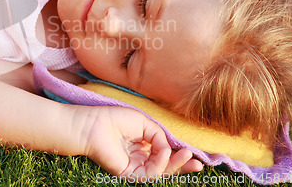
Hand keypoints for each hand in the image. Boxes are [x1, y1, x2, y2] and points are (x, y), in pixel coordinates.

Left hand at [80, 106, 202, 181]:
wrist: (93, 125)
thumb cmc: (114, 119)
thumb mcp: (144, 123)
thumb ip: (159, 136)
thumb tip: (169, 148)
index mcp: (141, 143)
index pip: (163, 152)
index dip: (179, 154)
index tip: (194, 153)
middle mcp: (139, 156)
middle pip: (165, 166)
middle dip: (182, 166)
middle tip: (198, 164)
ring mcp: (134, 166)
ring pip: (160, 172)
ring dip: (175, 165)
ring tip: (186, 155)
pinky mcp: (128, 173)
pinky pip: (150, 174)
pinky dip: (161, 164)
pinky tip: (164, 152)